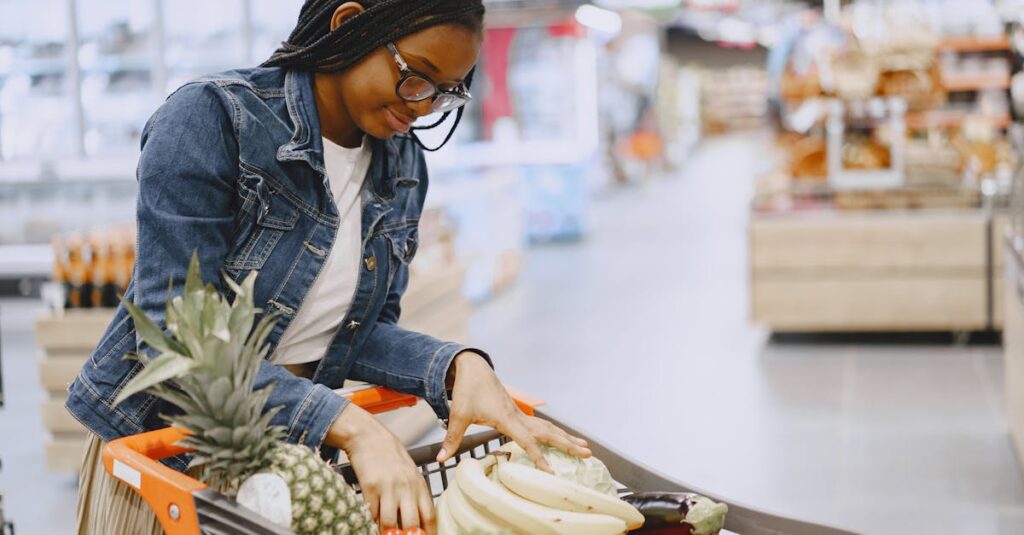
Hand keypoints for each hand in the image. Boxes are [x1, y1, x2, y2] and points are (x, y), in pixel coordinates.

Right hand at [326, 404, 434, 533]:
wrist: (369, 438)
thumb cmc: (390, 457)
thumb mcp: (409, 474)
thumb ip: (415, 496)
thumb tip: (417, 523)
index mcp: (419, 485)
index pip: (429, 516)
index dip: (428, 533)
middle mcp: (406, 487)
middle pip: (412, 524)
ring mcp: (388, 488)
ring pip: (390, 524)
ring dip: (388, 534)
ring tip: (386, 534)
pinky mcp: (370, 487)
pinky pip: (372, 514)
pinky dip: (372, 522)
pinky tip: (373, 522)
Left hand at [435, 352, 591, 472]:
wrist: (472, 367)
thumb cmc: (466, 390)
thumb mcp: (457, 415)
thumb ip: (452, 438)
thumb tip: (441, 459)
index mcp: (506, 418)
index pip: (527, 441)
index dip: (539, 457)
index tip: (551, 472)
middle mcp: (517, 416)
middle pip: (548, 432)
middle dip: (568, 444)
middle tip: (588, 454)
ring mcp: (519, 413)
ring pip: (548, 428)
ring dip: (566, 438)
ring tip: (585, 448)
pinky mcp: (517, 412)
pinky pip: (541, 425)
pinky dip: (555, 433)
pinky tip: (563, 439)